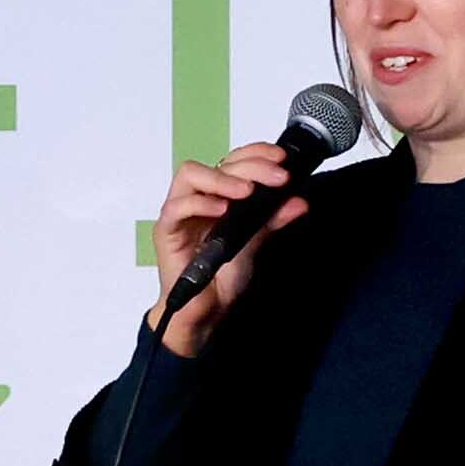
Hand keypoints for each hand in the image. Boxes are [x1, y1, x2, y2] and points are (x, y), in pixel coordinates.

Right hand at [147, 140, 310, 350]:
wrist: (207, 312)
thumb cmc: (222, 277)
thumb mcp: (256, 243)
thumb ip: (272, 220)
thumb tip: (298, 201)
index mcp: (218, 195)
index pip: (234, 159)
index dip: (256, 153)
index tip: (281, 160)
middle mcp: (198, 198)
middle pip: (218, 163)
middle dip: (252, 166)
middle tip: (277, 178)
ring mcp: (180, 213)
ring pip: (190, 174)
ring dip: (223, 179)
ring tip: (248, 192)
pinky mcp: (166, 231)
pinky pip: (177, 207)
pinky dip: (201, 204)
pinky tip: (222, 211)